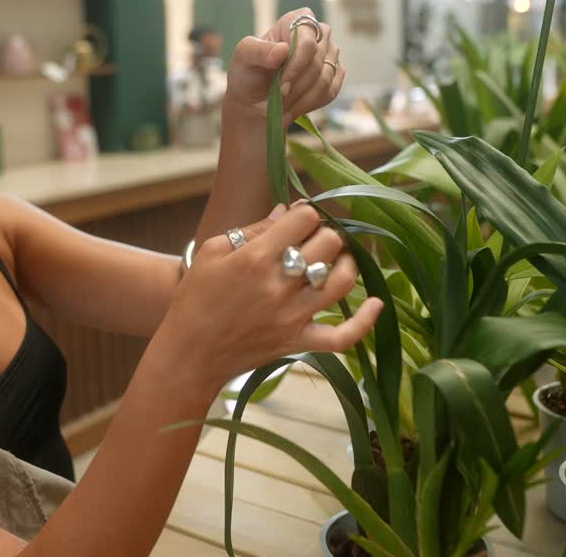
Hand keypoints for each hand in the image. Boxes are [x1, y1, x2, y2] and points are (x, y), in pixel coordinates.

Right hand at [157, 204, 382, 392]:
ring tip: (337, 258)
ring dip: (346, 262)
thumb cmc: (195, 298)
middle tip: (313, 239)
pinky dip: (365, 321)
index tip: (299, 219)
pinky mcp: (298, 342)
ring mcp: (292, 316)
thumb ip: (252, 230)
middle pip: (328, 244)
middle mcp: (279, 285)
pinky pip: (343, 336)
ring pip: (342, 280)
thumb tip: (286, 212)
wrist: (188, 353)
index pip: (303, 219)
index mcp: (256, 258)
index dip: (305, 213)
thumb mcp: (212, 252)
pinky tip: (376, 304)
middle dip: (325, 234)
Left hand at [223, 8, 345, 124]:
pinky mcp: (335, 74)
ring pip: (325, 80)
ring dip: (301, 99)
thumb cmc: (248, 74)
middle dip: (296, 86)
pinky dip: (309, 104)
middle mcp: (317, 34)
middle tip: (278, 100)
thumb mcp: (243, 59)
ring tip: (282, 106)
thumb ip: (258, 51)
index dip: (296, 67)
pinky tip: (293, 108)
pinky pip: (330, 92)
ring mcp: (329, 54)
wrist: (254, 99)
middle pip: (317, 62)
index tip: (281, 86)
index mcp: (295, 21)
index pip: (307, 43)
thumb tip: (283, 49)